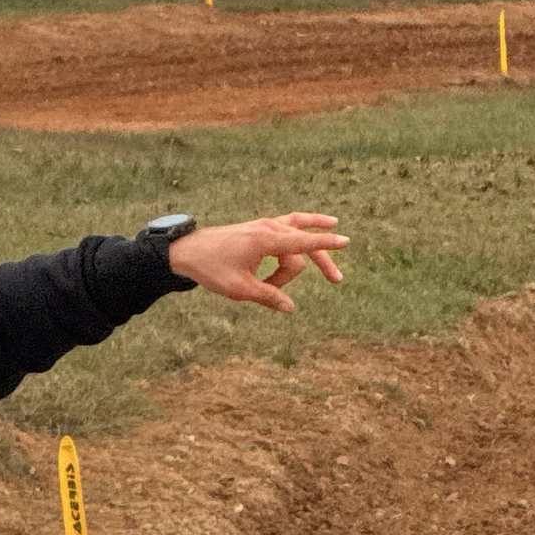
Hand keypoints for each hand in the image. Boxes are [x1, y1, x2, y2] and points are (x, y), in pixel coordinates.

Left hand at [166, 212, 346, 313]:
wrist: (187, 250)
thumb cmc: (211, 268)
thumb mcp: (239, 289)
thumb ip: (268, 297)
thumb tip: (291, 308)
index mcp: (264, 240)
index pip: (303, 242)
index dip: (326, 243)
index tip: (346, 241)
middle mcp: (268, 228)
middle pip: (303, 246)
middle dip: (319, 263)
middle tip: (336, 280)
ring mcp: (265, 226)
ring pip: (294, 243)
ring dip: (297, 263)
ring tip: (302, 279)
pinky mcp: (260, 229)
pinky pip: (287, 233)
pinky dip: (293, 247)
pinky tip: (309, 240)